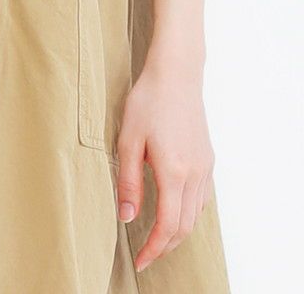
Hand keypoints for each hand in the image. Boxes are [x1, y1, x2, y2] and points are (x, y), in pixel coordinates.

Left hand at [115, 50, 214, 272]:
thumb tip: (127, 217)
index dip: (153, 249)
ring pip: (196, 215)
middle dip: (165, 246)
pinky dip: (188, 213)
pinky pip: (202, 198)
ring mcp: (205, 166)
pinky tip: (173, 210)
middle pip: (185, 226)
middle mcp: (195, 174)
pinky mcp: (207, 158)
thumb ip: (128, 182)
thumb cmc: (148, 101)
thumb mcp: (128, 140)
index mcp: (174, 172)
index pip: (168, 226)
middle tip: (145, 255)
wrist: (176, 74)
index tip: (139, 262)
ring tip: (156, 238)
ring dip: (178, 232)